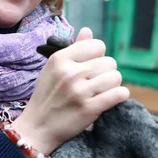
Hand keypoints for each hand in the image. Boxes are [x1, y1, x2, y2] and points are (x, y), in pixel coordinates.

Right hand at [12, 27, 129, 153]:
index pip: (97, 46)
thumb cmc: (47, 96)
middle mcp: (70, 72)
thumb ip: (73, 49)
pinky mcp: (89, 109)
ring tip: (101, 92)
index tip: (90, 68)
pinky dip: (119, 96)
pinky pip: (119, 94)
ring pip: (116, 77)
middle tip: (95, 83)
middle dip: (105, 72)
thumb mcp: (53, 69)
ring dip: (112, 85)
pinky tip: (110, 99)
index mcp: (60, 59)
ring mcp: (80, 91)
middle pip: (110, 62)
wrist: (37, 127)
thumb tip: (88, 31)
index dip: (97, 57)